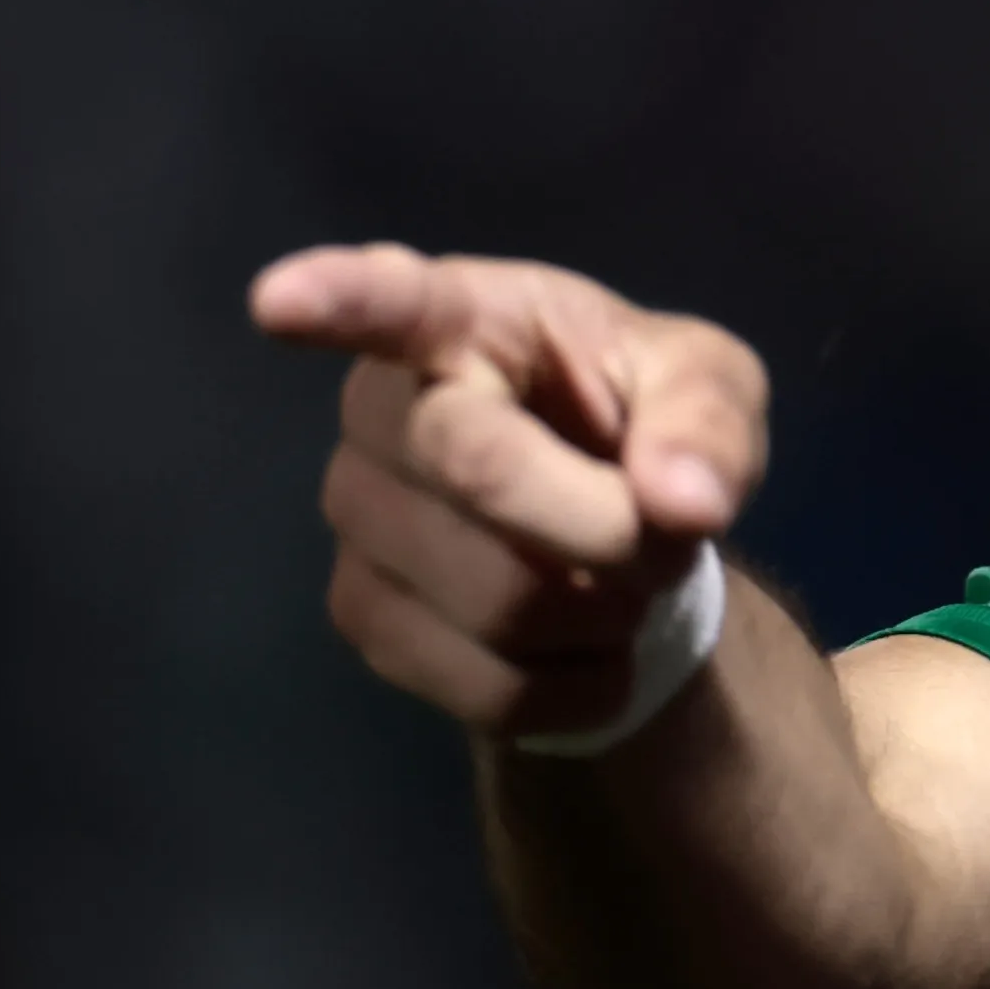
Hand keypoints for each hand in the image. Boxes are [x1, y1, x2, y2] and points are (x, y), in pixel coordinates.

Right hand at [251, 244, 771, 741]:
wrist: (608, 527)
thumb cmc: (641, 421)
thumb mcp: (709, 388)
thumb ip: (709, 424)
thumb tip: (684, 504)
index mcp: (467, 318)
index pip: (391, 301)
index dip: (336, 299)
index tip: (280, 303)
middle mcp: (383, 409)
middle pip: (487, 478)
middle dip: (615, 529)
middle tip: (665, 534)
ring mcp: (356, 514)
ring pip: (500, 601)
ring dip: (606, 615)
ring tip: (621, 584)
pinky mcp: (363, 613)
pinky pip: (489, 689)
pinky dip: (578, 688)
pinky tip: (587, 649)